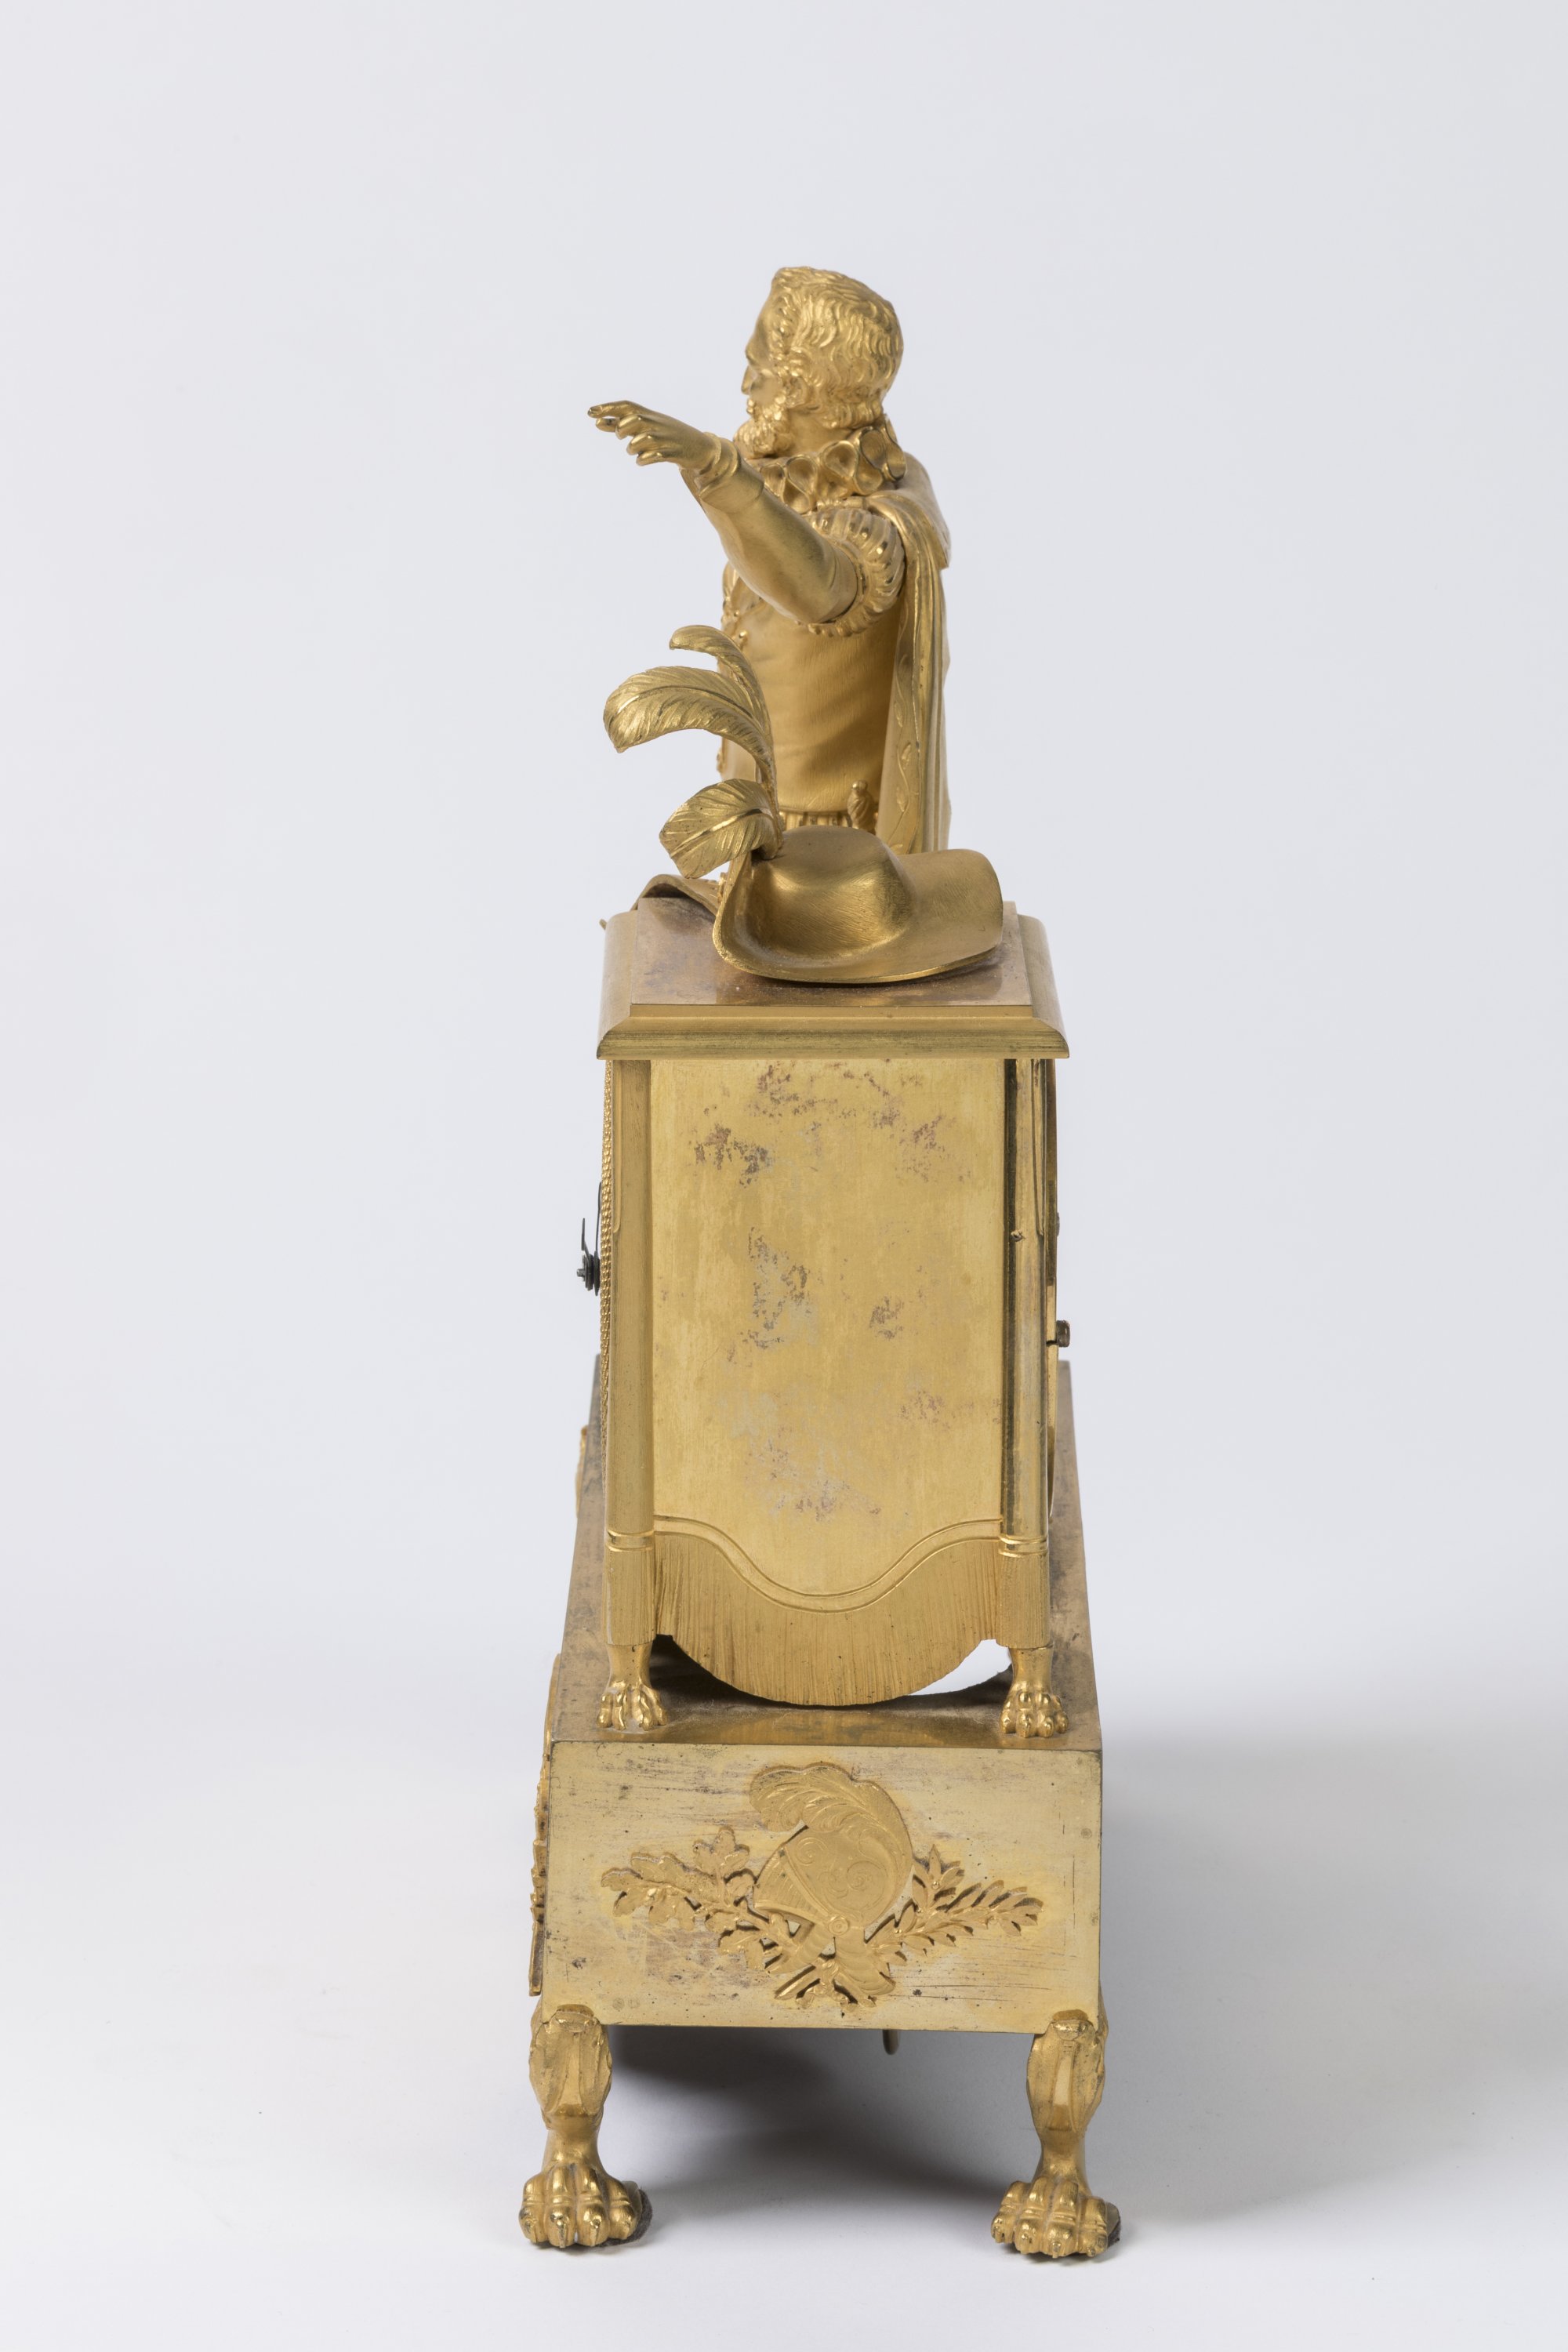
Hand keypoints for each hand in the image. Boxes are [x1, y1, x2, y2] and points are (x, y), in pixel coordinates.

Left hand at [589, 401, 718, 472]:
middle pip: (635, 419)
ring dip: (633, 447)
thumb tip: (597, 422)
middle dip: (622, 428)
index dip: (608, 408)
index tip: (590, 413)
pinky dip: (644, 459)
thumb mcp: (644, 427)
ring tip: (633, 451)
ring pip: (644, 439)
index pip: (626, 406)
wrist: (699, 447)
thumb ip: (620, 424)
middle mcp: (656, 423)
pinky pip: (656, 455)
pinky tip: (642, 461)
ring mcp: (665, 438)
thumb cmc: (665, 436)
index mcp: (648, 415)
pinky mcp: (673, 453)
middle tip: (620, 437)